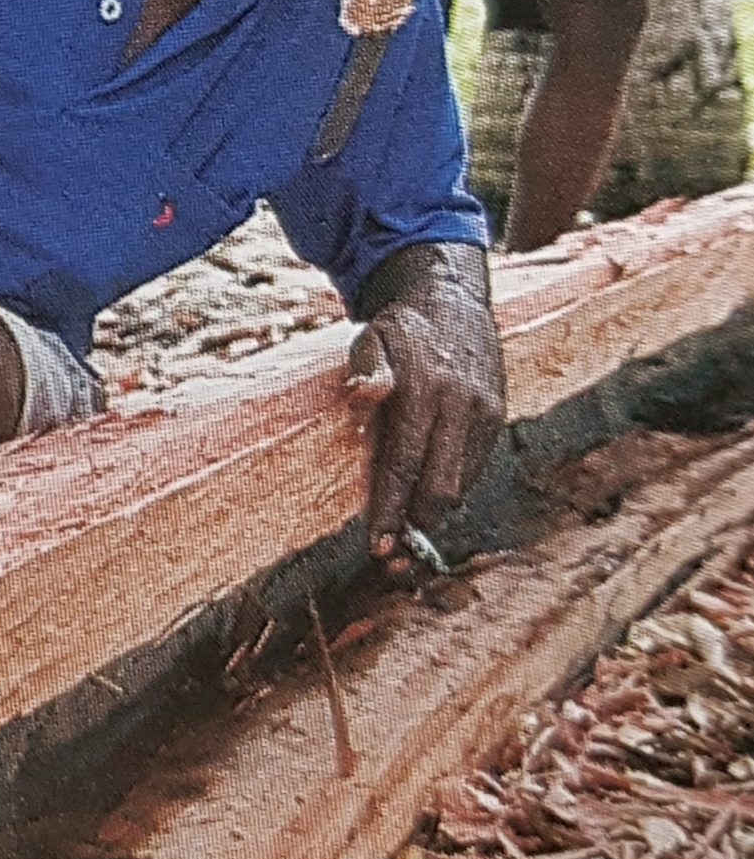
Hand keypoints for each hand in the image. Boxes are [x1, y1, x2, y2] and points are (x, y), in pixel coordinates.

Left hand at [348, 244, 503, 563]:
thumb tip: (362, 396)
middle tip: (390, 559)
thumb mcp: (372, 339)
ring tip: (405, 540)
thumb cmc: (399, 330)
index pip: (404, 463)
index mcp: (423, 389)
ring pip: (460, 482)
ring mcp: (484, 412)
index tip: (377, 546)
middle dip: (414, 527)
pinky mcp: (497, 417)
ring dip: (433, 515)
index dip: (391, 509)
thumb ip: (367, 370)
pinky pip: (473, 467)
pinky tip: (426, 501)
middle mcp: (460, 404)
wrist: (453, 300)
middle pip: (439, 485)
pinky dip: (450, 488)